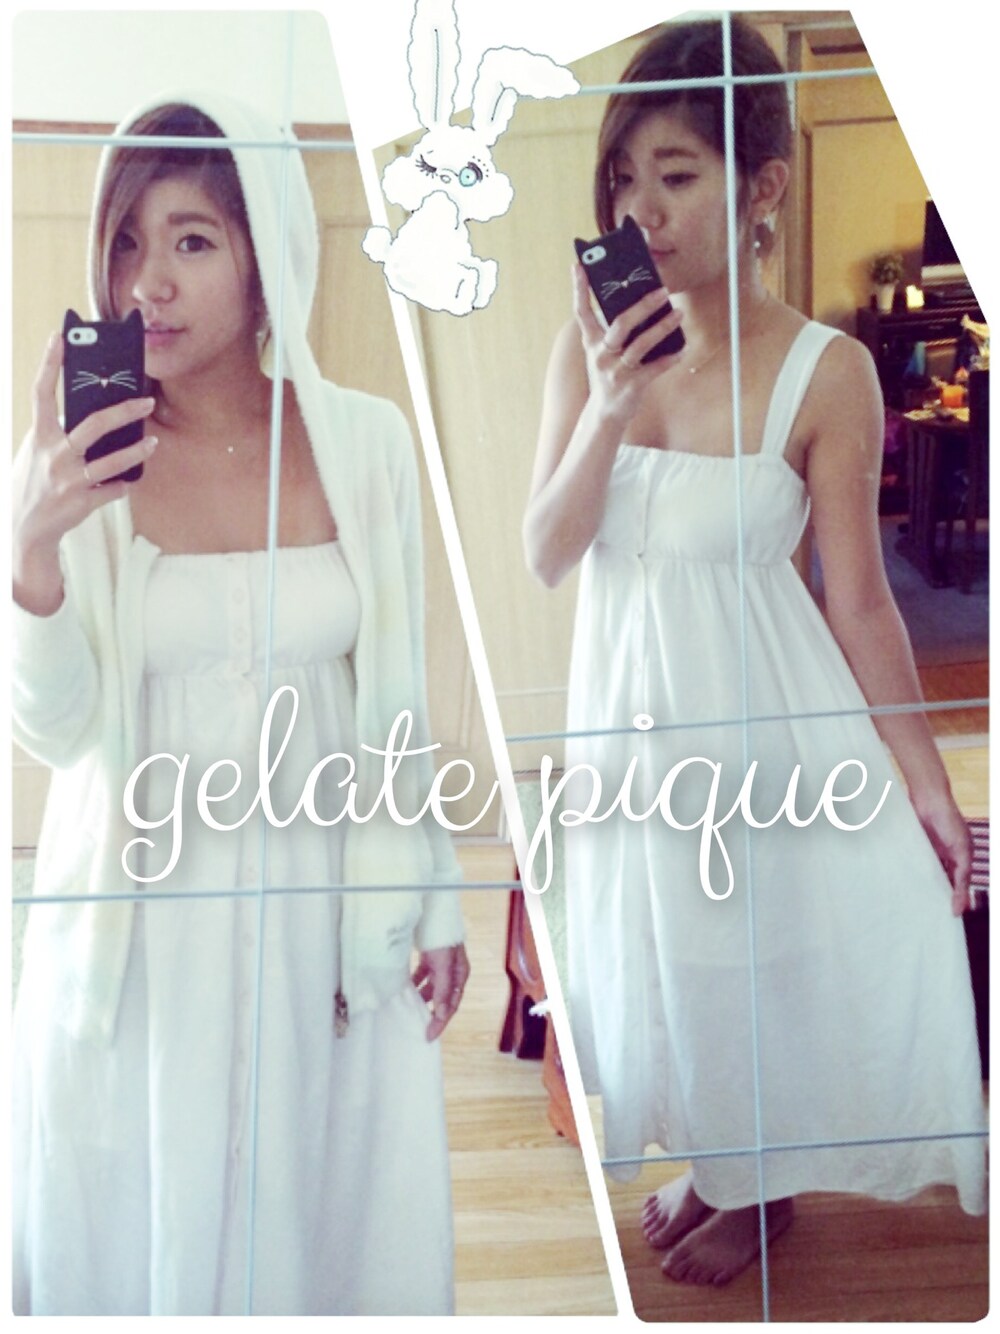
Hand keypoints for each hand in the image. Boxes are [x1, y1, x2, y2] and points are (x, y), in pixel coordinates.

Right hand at [13, 331, 156, 613]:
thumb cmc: (35, 482)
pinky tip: (129, 481)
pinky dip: (123, 485)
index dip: (50, 363)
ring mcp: (67, 479)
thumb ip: (58, 432)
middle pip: (94, 425)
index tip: (61, 337)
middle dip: (124, 411)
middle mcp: (53, 454)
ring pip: (111, 461)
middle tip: (147, 401)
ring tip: (153, 442)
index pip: (42, 391)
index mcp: (39, 435)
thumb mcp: (37, 452)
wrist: (26, 529)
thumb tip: (94, 411)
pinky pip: (113, 489)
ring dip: (137, 451)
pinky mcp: (81, 500)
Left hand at [411, 943, 469, 1040]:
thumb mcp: (444, 964)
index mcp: (460, 975)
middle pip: (442, 1000)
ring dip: (421, 999)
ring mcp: (440, 965)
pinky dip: (415, 984)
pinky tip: (405, 989)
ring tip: (409, 1009)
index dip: (440, 1022)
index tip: (428, 1036)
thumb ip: (443, 988)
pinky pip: (422, 976)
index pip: (450, 1005)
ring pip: (431, 989)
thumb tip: (441, 1014)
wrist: (433, 911)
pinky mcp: (429, 959)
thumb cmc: (443, 937)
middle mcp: (452, 972)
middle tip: (418, 1029)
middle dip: (431, 1014)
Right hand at [572, 262, 683, 418]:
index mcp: (592, 342)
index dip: (579, 289)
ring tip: (678, 313)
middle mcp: (601, 354)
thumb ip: (615, 331)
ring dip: (662, 327)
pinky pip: (654, 368)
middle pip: (620, 324)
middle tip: (662, 291)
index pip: (582, 312)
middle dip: (642, 306)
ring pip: (640, 345)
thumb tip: (640, 303)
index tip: (578, 266)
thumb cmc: (610, 375)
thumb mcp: (604, 353)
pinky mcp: (630, 386)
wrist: (605, 414)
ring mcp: (615, 371)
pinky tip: (681, 350)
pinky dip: (669, 358)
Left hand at [911, 789, 973, 914]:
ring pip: (928, 873)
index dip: (957, 898)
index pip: (960, 883)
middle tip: (931, 913)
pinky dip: (912, 873)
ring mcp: (931, 850)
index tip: (952, 915)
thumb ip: (962, 874)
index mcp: (962, 857)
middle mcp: (947, 855)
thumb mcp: (960, 849)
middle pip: (943, 880)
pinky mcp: (916, 845)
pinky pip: (913, 863)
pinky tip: (907, 884)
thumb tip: (963, 898)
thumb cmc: (948, 820)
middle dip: (939, 894)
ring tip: (918, 903)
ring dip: (924, 885)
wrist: (927, 796)